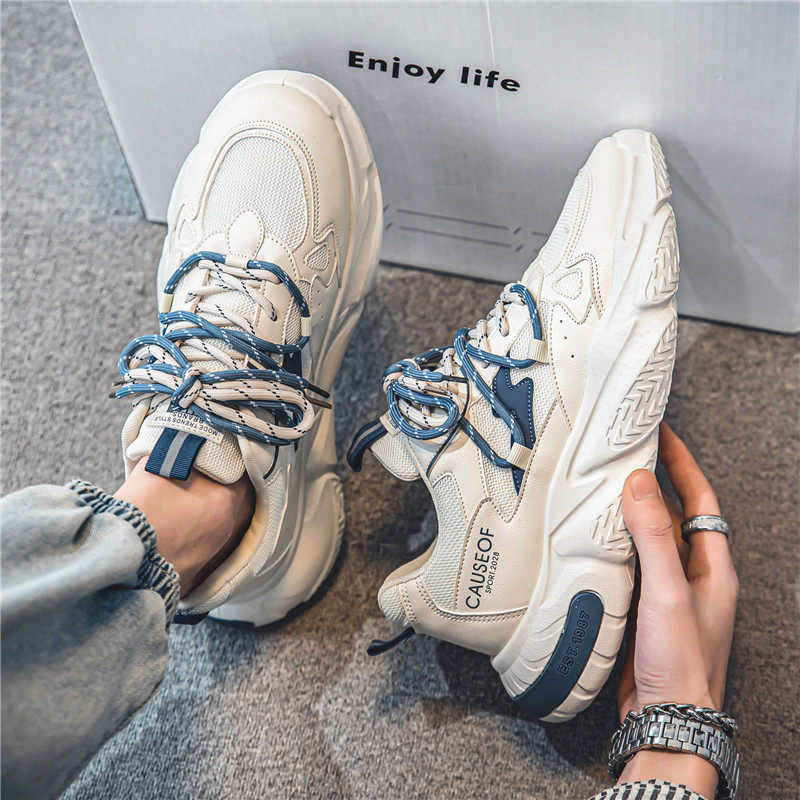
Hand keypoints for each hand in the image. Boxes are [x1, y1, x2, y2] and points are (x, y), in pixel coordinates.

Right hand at [615, 422, 737, 795]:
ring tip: (603, 483)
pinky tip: (592, 534)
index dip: (682, 462)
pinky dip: (613, 540)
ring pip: (649, 536)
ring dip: (630, 510)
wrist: (666, 719)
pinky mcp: (644, 605)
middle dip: (652, 480)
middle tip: (624, 452)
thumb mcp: (668, 592)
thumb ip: (654, 537)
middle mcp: (692, 574)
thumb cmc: (681, 664)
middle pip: (673, 513)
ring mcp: (667, 590)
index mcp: (711, 566)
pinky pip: (630, 560)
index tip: (661, 432)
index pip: (700, 498)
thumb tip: (639, 483)